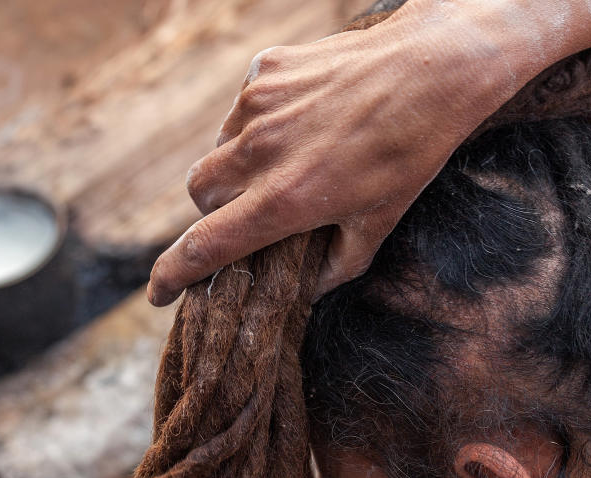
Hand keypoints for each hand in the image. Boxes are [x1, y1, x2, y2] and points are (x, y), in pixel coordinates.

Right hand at [146, 0, 543, 305]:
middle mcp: (261, 152)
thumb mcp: (377, 226)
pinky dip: (257, 126)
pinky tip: (302, 122)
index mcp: (285, 200)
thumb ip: (333, 268)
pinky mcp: (266, 70)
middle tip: (251, 211)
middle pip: (198, 193)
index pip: (205, 245)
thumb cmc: (410, 154)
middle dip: (214, 211)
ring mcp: (259, 105)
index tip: (158, 294)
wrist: (432, 70)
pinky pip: (241, 110)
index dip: (173, 275)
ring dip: (237, 167)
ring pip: (218, 150)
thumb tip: (303, 289)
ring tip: (289, 160)